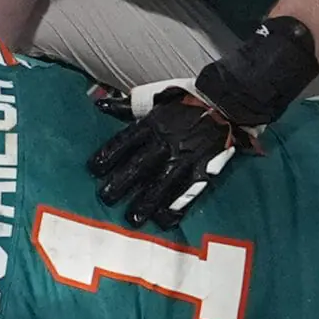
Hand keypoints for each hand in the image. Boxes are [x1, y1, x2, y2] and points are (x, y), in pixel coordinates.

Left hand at [89, 79, 260, 228]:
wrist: (224, 101)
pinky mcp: (201, 169)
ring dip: (146, 201)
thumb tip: (99, 104)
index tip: (95, 169)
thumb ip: (127, 105)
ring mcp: (184, 157)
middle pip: (138, 165)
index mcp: (152, 124)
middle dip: (121, 183)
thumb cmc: (187, 102)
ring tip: (133, 218)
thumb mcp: (155, 99)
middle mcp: (166, 142)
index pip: (124, 141)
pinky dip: (175, 207)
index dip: (108, 156)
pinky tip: (164, 220)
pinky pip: (187, 191)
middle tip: (106, 198)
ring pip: (161, 183)